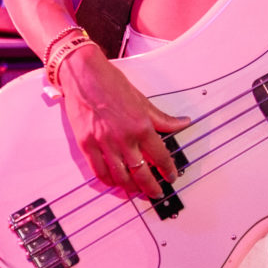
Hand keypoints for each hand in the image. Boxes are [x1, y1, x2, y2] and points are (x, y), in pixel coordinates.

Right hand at [59, 47, 191, 198]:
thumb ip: (162, 118)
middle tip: (156, 193)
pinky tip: (114, 182)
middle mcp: (124, 138)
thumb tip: (183, 123)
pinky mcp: (86, 145)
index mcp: (141, 126)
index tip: (170, 177)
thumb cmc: (112, 84)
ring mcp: (103, 143)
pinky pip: (99, 171)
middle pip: (141, 174)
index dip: (167, 171)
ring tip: (136, 190)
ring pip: (120, 177)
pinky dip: (108, 181)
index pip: (160, 157)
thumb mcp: (142, 100)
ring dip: (130, 188)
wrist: (84, 74)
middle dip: (151, 187)